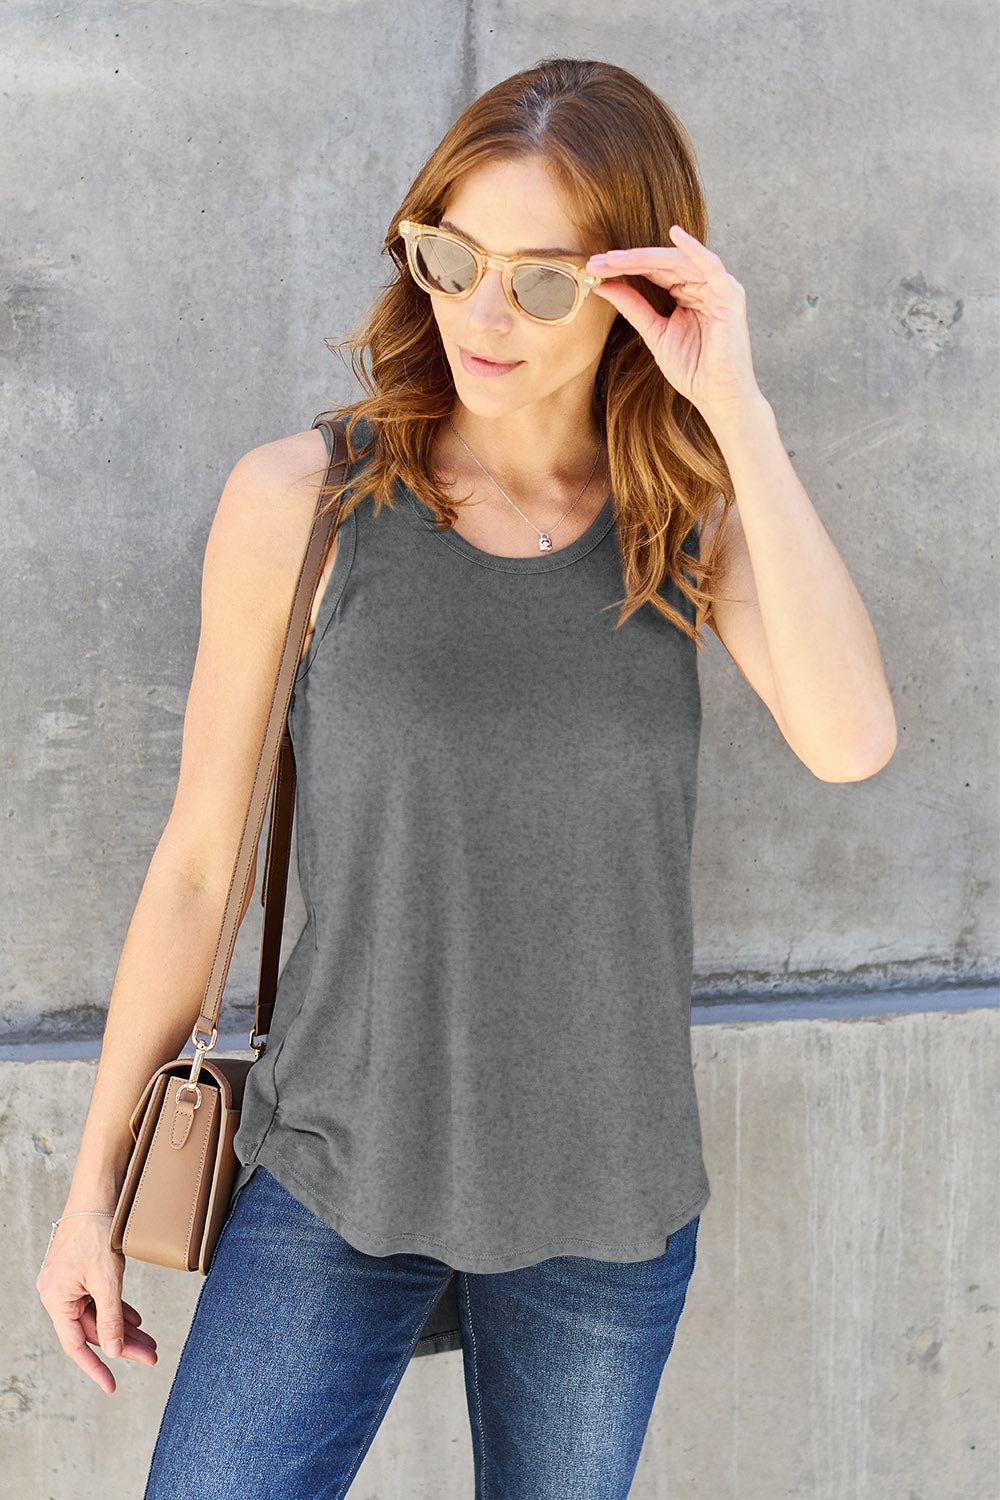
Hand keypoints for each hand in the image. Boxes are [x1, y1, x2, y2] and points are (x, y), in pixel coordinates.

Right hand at [36, 1218, 157, 1394]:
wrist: (97, 1195)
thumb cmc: (96, 1232)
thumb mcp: (107, 1280)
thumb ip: (111, 1317)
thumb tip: (114, 1351)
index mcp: (56, 1299)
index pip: (76, 1345)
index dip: (95, 1368)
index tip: (111, 1386)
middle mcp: (58, 1294)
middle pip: (93, 1330)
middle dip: (122, 1344)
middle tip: (151, 1356)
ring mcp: (69, 1283)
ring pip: (99, 1315)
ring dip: (124, 1328)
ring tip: (150, 1342)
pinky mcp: (80, 1273)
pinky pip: (99, 1299)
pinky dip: (118, 1309)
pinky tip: (137, 1319)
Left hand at [587, 227, 763, 426]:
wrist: (718, 397)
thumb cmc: (692, 369)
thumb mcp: (654, 333)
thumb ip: (633, 307)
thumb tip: (604, 286)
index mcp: (687, 293)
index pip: (653, 271)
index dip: (624, 267)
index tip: (593, 268)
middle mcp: (703, 285)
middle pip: (662, 262)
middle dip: (628, 260)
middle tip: (597, 261)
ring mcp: (718, 288)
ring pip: (679, 260)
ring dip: (646, 256)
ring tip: (616, 257)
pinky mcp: (729, 295)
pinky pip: (711, 265)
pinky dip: (694, 249)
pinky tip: (674, 234)